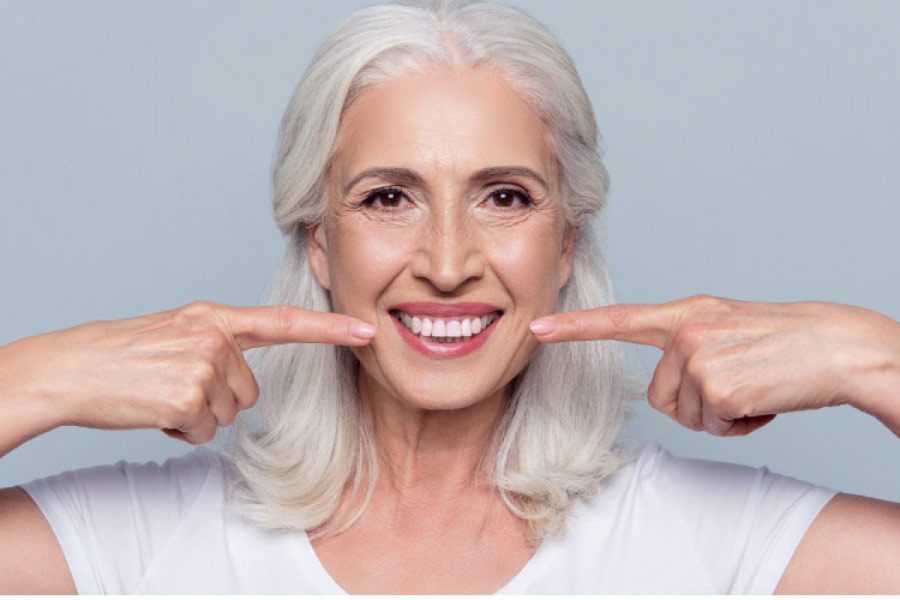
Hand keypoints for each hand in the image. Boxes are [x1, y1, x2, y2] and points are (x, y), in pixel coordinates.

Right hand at [1, 300, 375, 444]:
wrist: (73, 368)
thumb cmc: (125, 354)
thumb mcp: (178, 331)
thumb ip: (220, 342)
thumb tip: (247, 379)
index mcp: (215, 317)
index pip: (284, 322)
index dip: (329, 329)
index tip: (367, 331)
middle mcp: (215, 336)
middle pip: (251, 391)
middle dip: (218, 399)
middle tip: (175, 385)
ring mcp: (203, 366)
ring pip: (229, 414)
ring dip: (198, 416)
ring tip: (162, 394)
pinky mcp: (188, 397)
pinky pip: (205, 431)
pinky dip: (181, 431)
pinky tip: (155, 410)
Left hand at [529, 294, 899, 435]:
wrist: (838, 345)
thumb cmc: (786, 344)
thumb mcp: (729, 329)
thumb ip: (689, 346)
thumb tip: (664, 387)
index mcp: (688, 313)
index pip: (620, 319)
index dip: (575, 328)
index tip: (537, 329)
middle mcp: (686, 329)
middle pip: (659, 396)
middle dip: (696, 405)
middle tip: (739, 386)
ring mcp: (699, 355)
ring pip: (685, 415)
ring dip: (720, 416)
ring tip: (754, 388)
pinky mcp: (716, 384)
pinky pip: (713, 426)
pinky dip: (740, 425)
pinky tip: (763, 400)